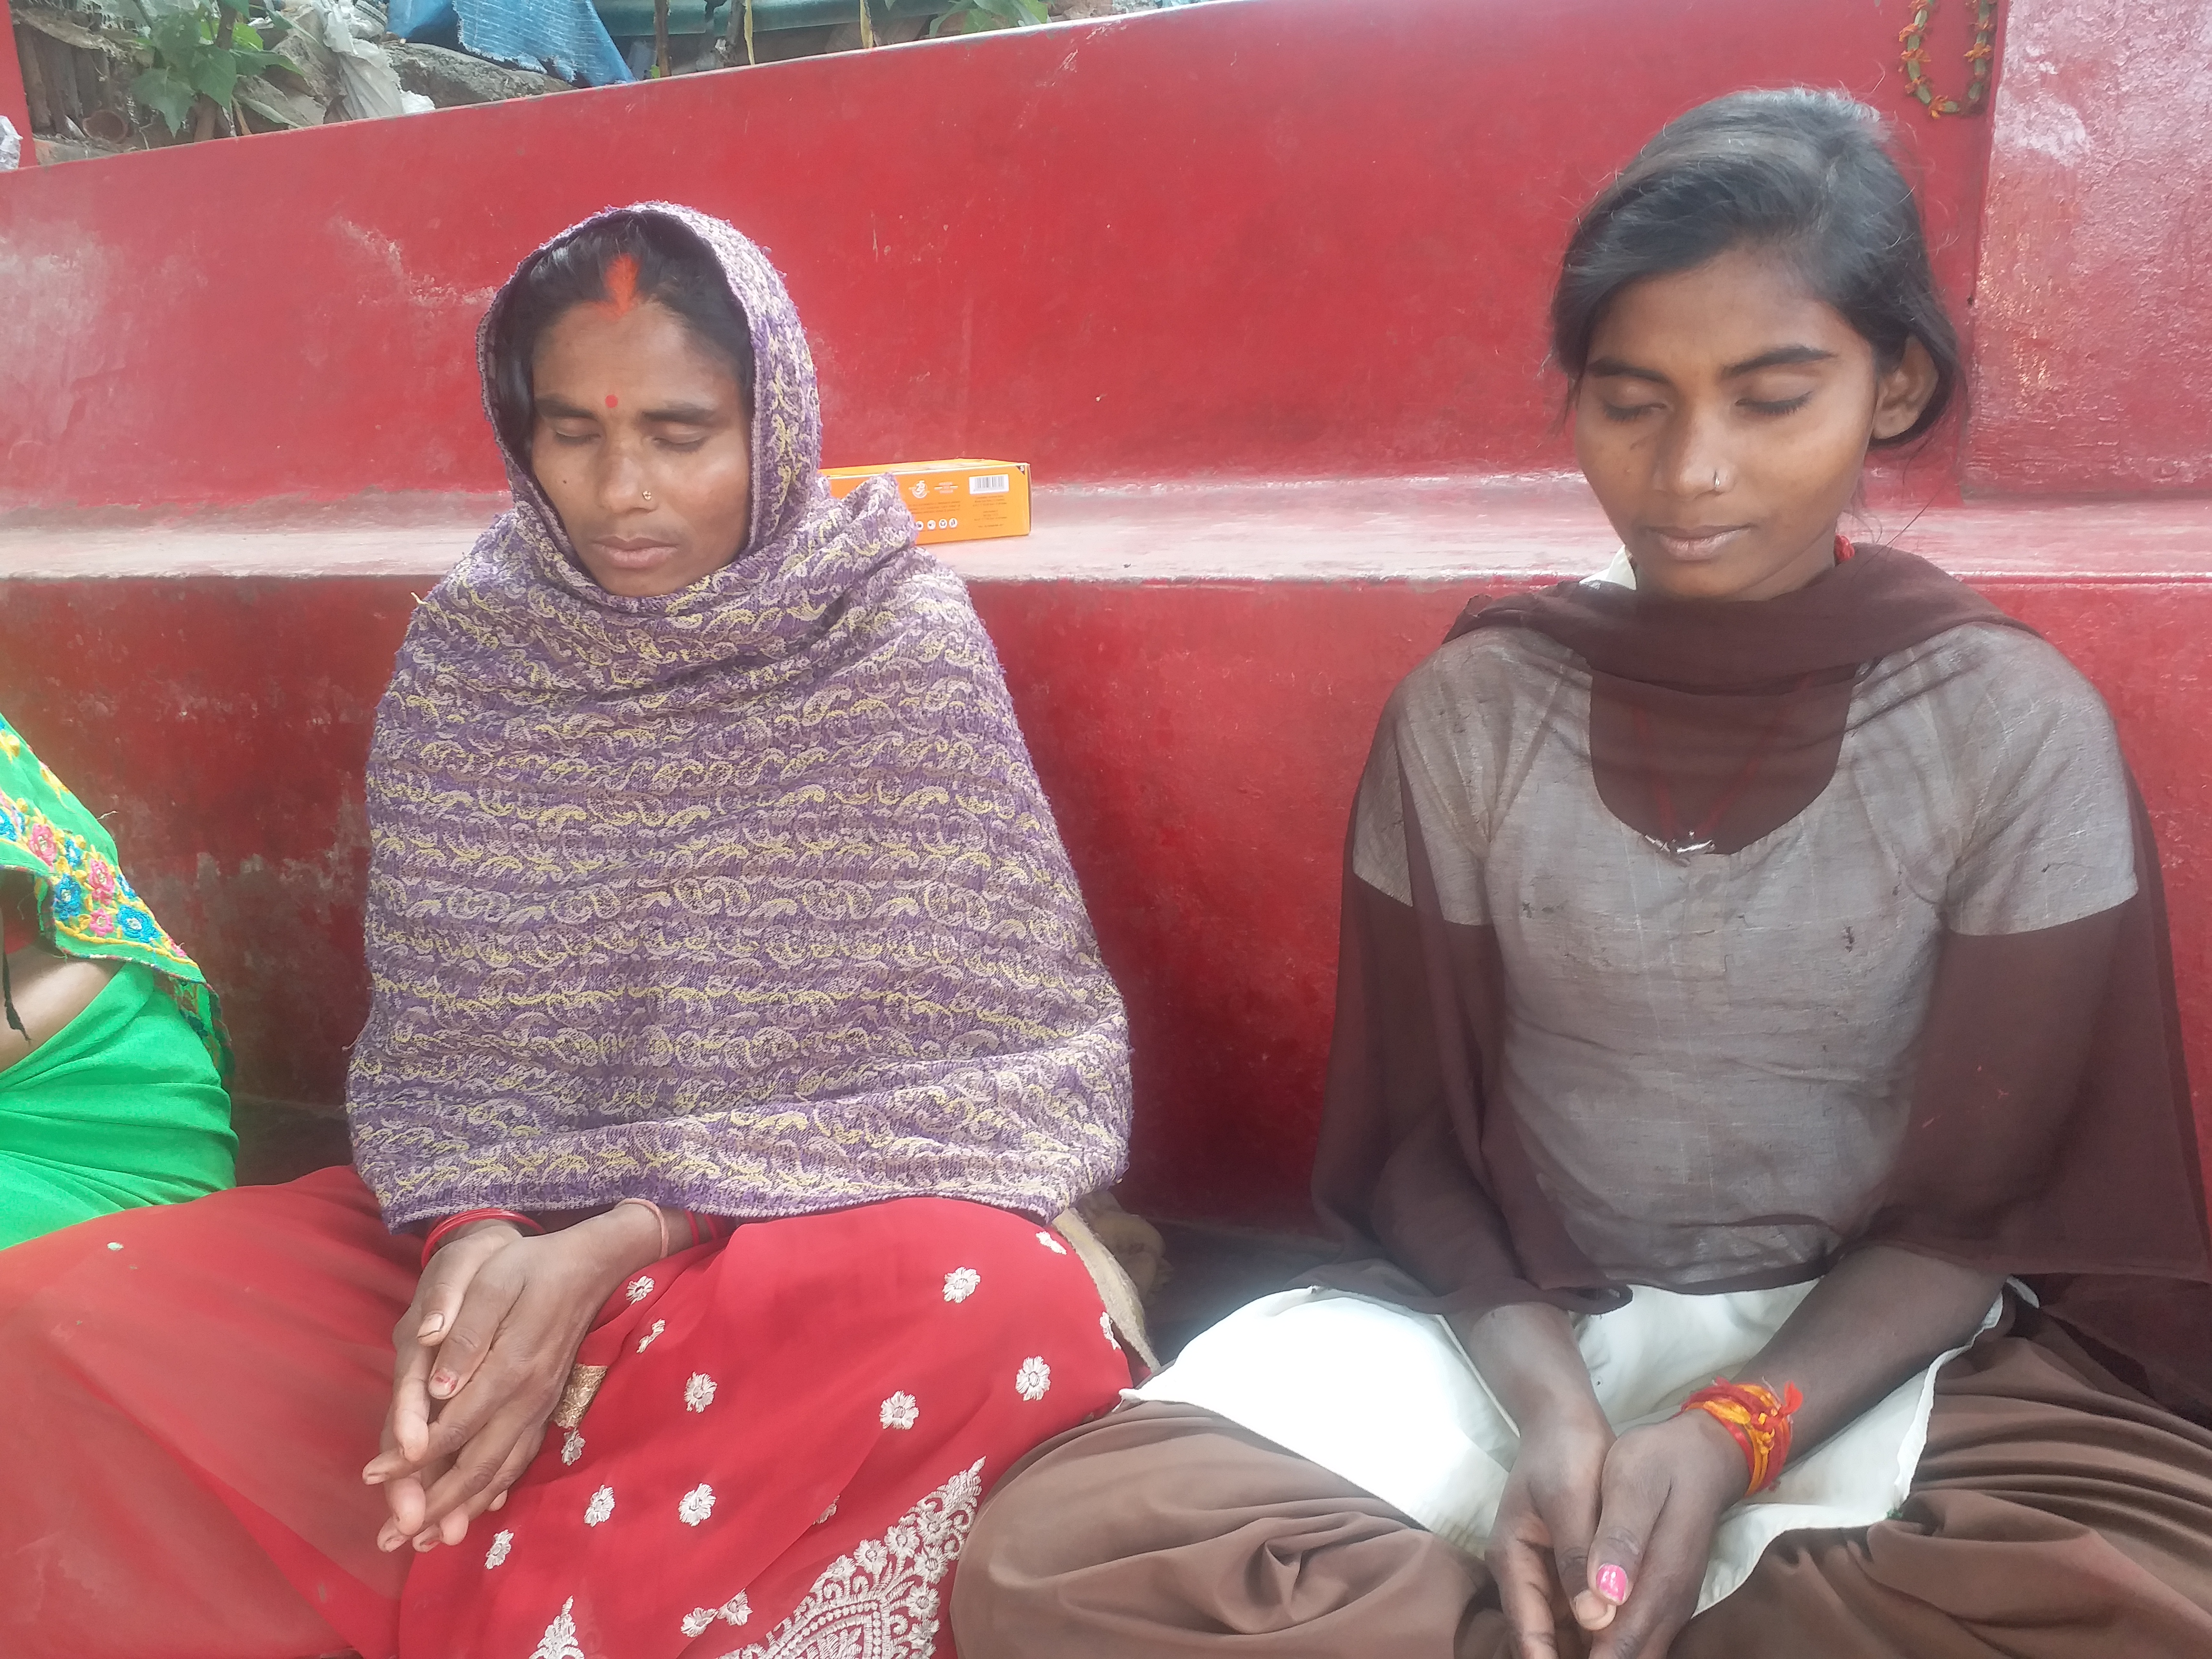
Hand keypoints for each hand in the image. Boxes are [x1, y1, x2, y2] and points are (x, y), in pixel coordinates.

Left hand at [362, 1206, 660, 1551]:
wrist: (590, 1266)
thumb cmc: (531, 1268)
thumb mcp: (493, 1283)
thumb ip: (467, 1335)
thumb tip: (438, 1389)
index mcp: (510, 1367)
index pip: (453, 1425)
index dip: (412, 1456)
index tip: (372, 1477)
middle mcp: (527, 1397)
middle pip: (477, 1464)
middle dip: (433, 1505)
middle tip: (393, 1538)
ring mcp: (539, 1406)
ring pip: (500, 1470)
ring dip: (461, 1508)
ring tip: (427, 1541)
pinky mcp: (545, 1406)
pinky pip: (520, 1459)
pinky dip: (495, 1489)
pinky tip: (478, 1509)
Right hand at [1487, 1405, 1615, 1657]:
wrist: (1567, 1421)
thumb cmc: (1564, 1453)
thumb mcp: (1569, 1498)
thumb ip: (1578, 1557)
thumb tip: (1595, 1617)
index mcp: (1512, 1559)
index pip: (1528, 1631)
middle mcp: (1525, 1576)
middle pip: (1546, 1640)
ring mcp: (1547, 1576)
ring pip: (1567, 1633)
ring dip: (1591, 1649)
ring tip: (1624, 1657)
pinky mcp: (1570, 1571)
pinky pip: (1584, 1616)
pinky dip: (1602, 1632)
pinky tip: (1626, 1642)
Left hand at [1581, 1412, 1748, 1658]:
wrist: (1702, 1457)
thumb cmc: (1659, 1463)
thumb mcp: (1633, 1483)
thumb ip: (1620, 1540)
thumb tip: (1603, 1601)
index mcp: (1661, 1579)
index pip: (1622, 1646)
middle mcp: (1672, 1605)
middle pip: (1631, 1656)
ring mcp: (1672, 1605)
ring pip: (1637, 1652)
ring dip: (1596, 1652)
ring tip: (1555, 1651)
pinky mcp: (1666, 1599)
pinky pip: (1639, 1638)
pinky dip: (1609, 1644)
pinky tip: (1576, 1638)